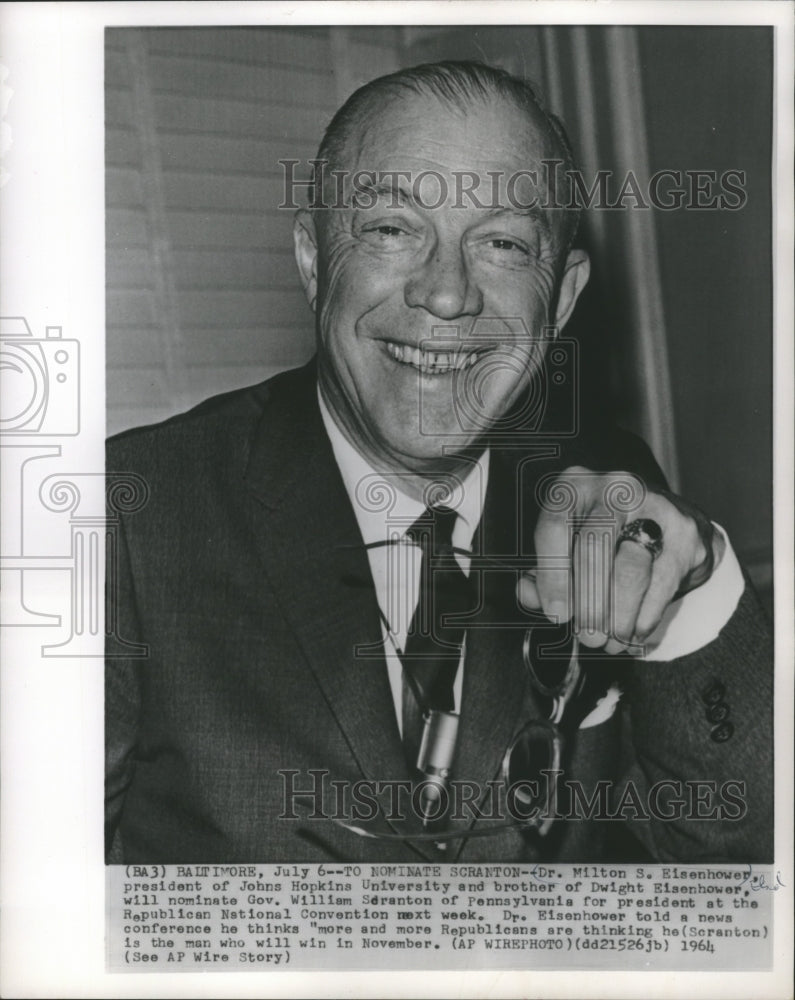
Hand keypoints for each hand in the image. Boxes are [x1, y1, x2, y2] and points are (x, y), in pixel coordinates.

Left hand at [517, 466, 724, 654]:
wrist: (669, 522)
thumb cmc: (605, 536)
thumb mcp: (566, 545)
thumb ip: (542, 571)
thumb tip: (528, 595)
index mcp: (574, 486)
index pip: (555, 526)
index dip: (552, 576)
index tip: (557, 614)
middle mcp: (615, 487)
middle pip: (595, 548)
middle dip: (589, 603)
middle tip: (586, 636)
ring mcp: (655, 506)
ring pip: (630, 570)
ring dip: (617, 616)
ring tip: (609, 641)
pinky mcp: (685, 534)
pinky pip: (662, 584)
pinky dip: (644, 617)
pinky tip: (633, 633)